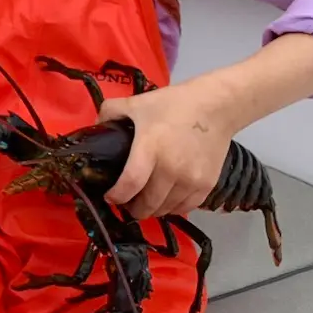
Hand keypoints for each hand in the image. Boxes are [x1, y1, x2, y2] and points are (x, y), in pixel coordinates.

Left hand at [98, 78, 237, 218]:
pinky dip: (172, 208)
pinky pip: (186, 208)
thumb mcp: (136, 103)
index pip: (131, 183)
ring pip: (166, 209)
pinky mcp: (207, 185)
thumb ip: (110, 112)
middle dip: (133, 208)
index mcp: (151, 148)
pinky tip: (164, 201)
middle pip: (148, 203)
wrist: (215, 107)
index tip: (110, 197)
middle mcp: (172, 169)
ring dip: (152, 210)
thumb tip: (96, 125)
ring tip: (144, 202)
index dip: (117, 196)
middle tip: (126, 203)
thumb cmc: (173, 105)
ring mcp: (192, 180)